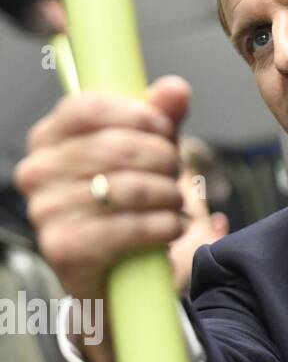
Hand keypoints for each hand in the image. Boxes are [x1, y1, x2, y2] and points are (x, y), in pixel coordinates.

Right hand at [14, 76, 192, 361]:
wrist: (115, 272)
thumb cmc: (127, 202)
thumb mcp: (148, 152)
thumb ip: (161, 117)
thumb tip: (175, 89)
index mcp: (50, 137)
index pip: (88, 107)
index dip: (137, 114)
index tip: (164, 128)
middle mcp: (37, 171)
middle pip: (115, 146)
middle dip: (162, 159)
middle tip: (176, 173)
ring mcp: (45, 210)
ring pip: (127, 187)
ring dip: (168, 194)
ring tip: (176, 202)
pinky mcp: (62, 247)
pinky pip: (128, 227)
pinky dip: (162, 226)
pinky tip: (171, 227)